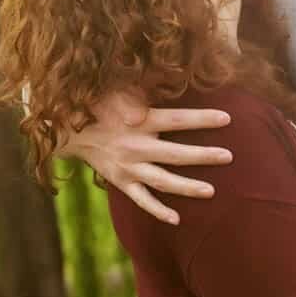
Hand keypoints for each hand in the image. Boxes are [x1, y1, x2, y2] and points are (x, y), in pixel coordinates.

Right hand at [64, 88, 233, 223]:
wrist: (67, 127)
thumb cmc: (100, 102)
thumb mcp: (121, 89)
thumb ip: (145, 90)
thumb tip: (171, 77)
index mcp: (141, 121)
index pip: (178, 119)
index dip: (203, 119)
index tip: (228, 119)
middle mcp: (136, 146)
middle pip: (176, 154)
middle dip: (204, 156)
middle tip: (229, 157)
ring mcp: (128, 167)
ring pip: (162, 181)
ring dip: (187, 187)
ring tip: (211, 191)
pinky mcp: (120, 181)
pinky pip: (140, 200)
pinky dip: (158, 211)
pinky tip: (177, 219)